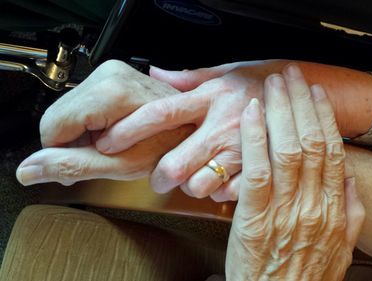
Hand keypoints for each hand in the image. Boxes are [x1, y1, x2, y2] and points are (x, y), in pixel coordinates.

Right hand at [16, 60, 193, 185]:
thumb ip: (70, 165)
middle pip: (59, 116)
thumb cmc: (167, 147)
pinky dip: (91, 122)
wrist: (194, 130)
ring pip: (69, 109)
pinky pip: (83, 102)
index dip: (60, 153)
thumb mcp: (118, 165)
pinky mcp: (115, 75)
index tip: (79, 166)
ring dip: (82, 133)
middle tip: (101, 157)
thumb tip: (28, 170)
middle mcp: (110, 74)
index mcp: (111, 94)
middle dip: (73, 142)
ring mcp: (113, 72)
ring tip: (111, 145)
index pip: (53, 126)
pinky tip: (112, 133)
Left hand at [95, 60, 291, 198]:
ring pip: (198, 185)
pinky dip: (218, 193)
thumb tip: (155, 72)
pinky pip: (226, 195)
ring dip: (189, 185)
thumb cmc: (262, 83)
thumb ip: (189, 77)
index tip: (110, 140)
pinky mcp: (257, 170)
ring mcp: (241, 151)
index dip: (130, 129)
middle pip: (175, 162)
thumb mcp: (227, 72)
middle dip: (158, 175)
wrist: (304, 97)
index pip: (160, 113)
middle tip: (156, 175)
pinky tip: (219, 180)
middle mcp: (223, 126)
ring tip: (192, 177)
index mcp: (211, 98)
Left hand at [226, 67, 364, 279]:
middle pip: (310, 142)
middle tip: (294, 75)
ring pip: (285, 149)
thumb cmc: (306, 278)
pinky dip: (253, 140)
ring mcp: (282, 211)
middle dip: (301, 103)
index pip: (333, 151)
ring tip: (273, 85)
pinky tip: (249, 115)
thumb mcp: (343, 250)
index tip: (319, 95)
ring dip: (279, 112)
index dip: (326, 118)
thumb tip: (352, 181)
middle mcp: (311, 204)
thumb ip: (351, 214)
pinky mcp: (252, 219)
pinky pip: (256, 171)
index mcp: (333, 209)